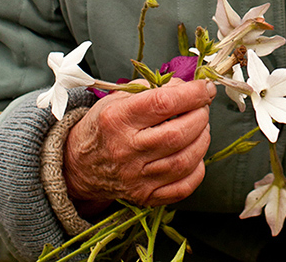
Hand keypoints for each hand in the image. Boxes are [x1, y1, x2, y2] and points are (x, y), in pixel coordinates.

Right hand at [64, 78, 215, 210]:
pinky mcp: (144, 197)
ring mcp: (136, 178)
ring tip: (200, 127)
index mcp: (117, 119)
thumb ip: (155, 87)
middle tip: (202, 107)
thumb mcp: (120, 97)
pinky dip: (197, 168)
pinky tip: (194, 152)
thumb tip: (189, 87)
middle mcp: (126, 150)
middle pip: (177, 134)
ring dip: (202, 139)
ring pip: (184, 161)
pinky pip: (183, 187)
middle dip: (200, 116)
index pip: (164, 103)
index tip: (205, 88)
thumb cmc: (105, 125)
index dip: (192, 93)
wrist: (80, 164)